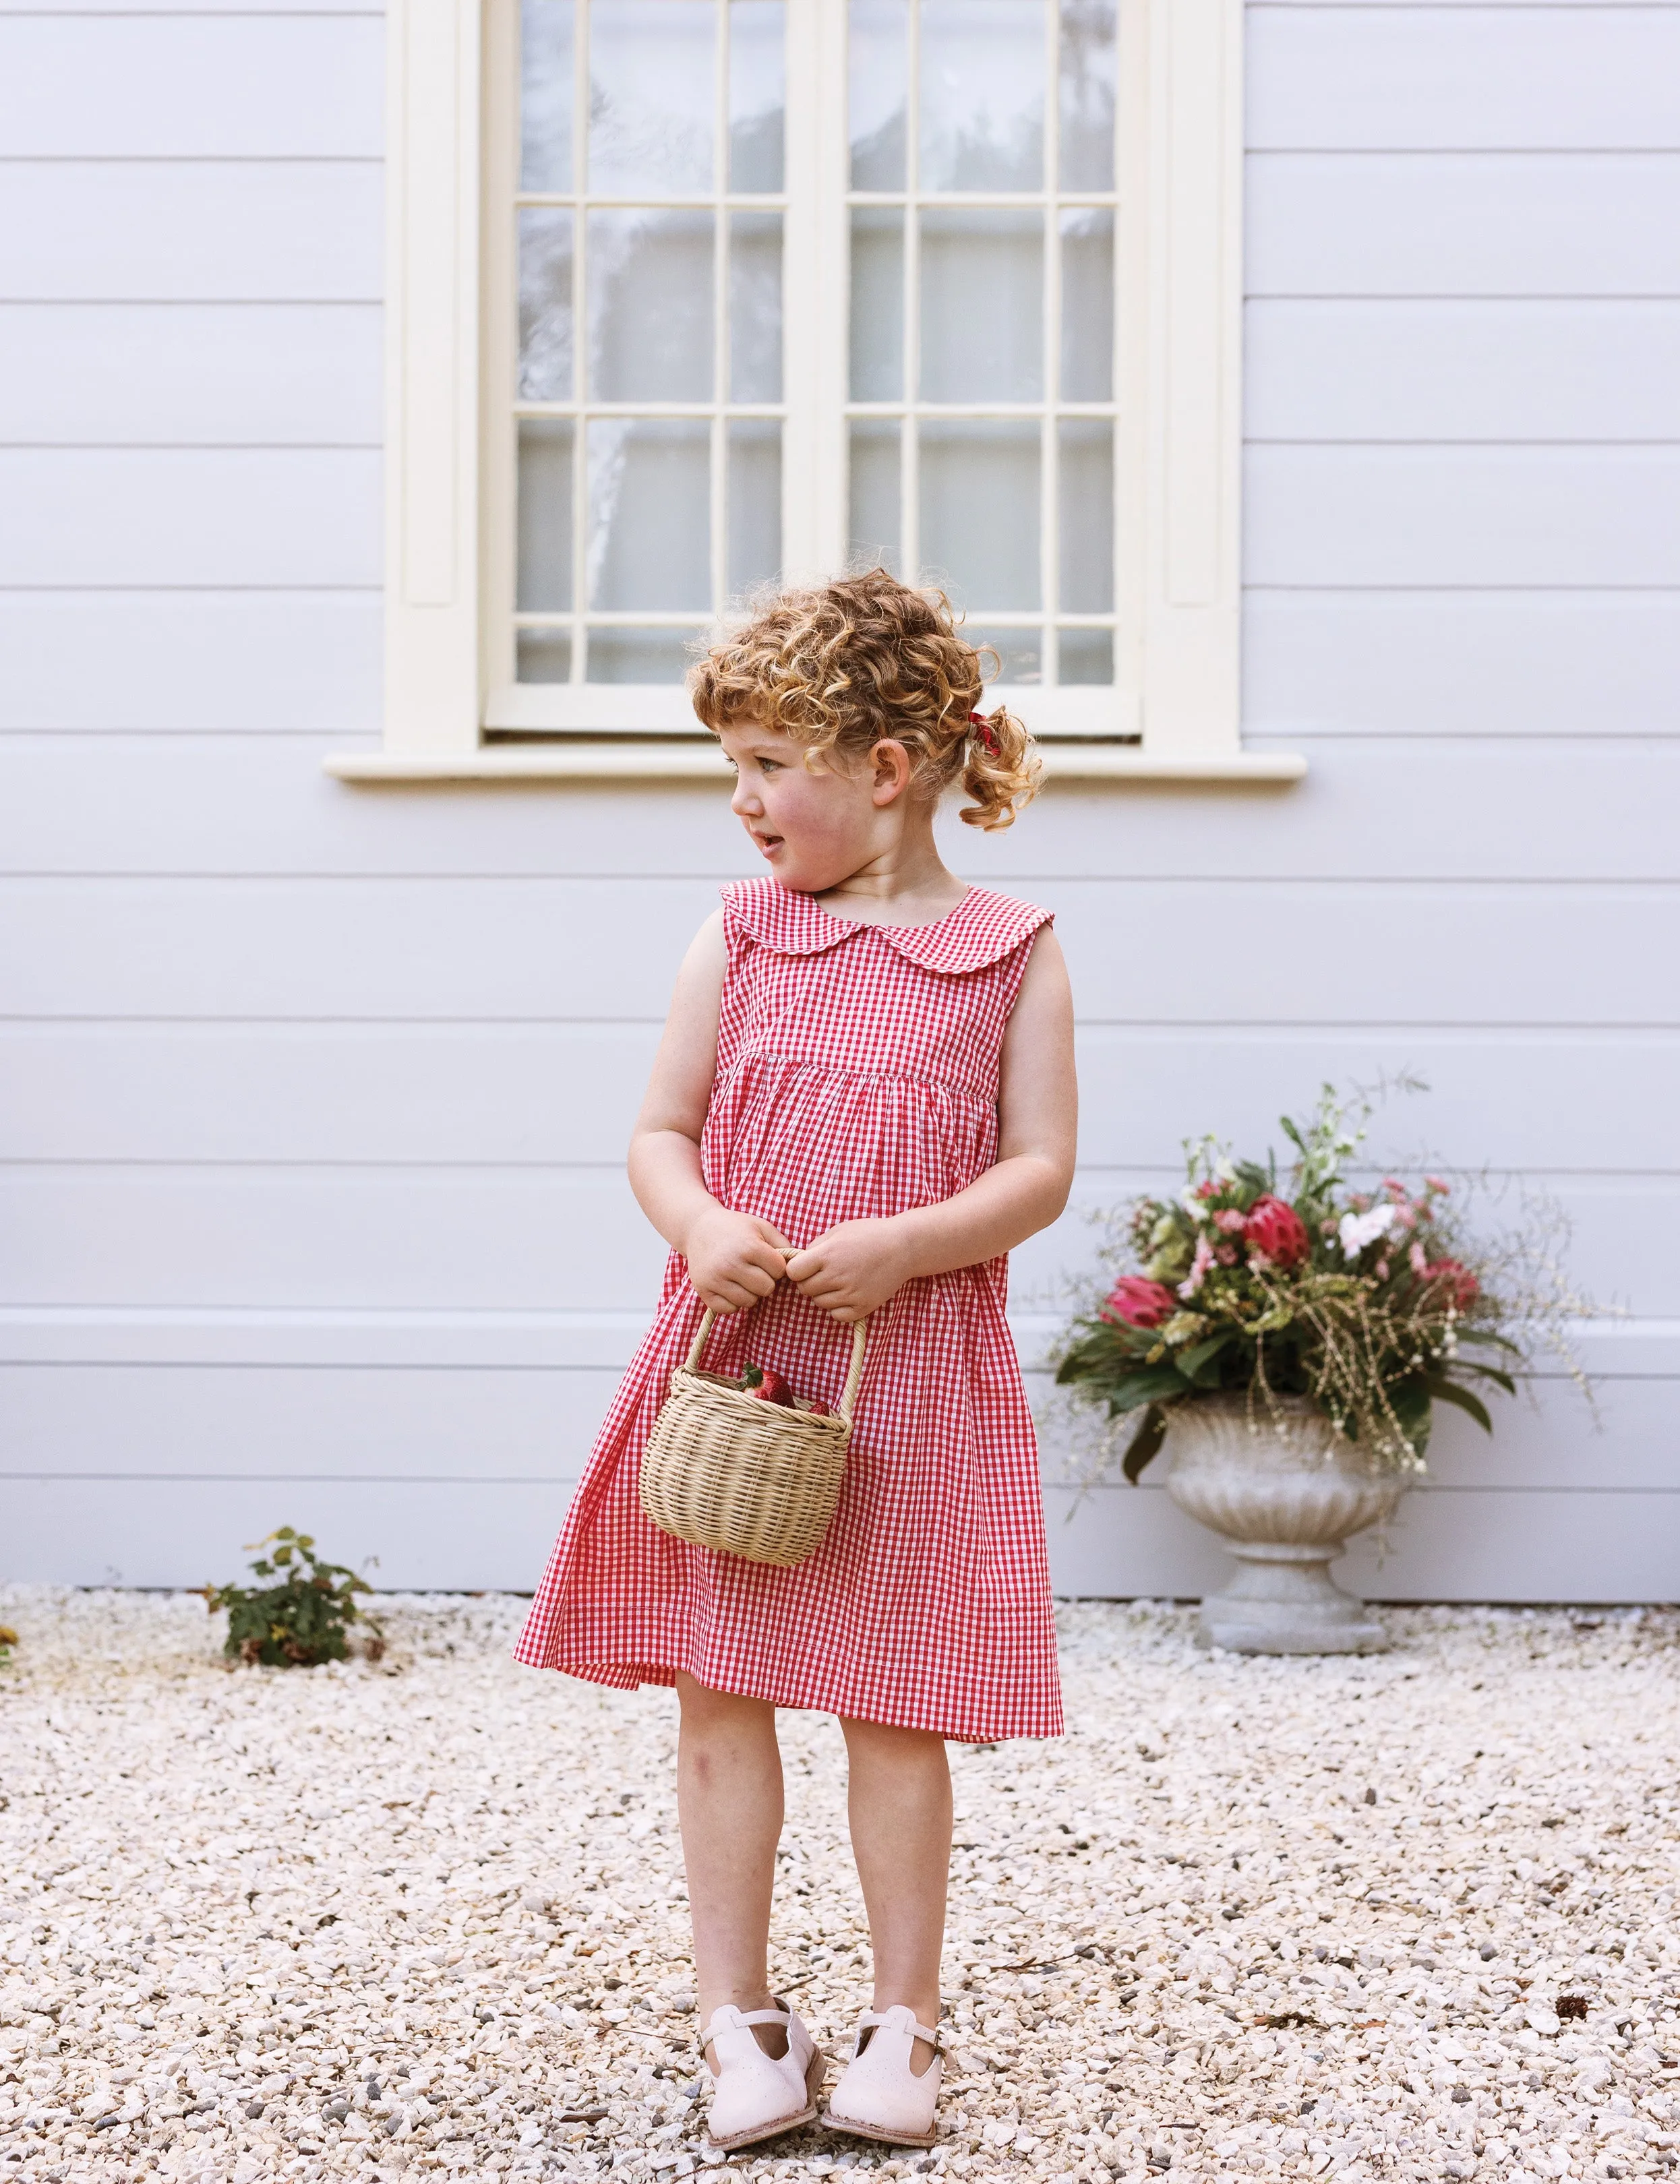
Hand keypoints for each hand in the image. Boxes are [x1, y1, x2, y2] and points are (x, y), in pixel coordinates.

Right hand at [682, 1206, 792, 1312]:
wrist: (697, 1228)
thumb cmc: (735, 1228)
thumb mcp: (761, 1226)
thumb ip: (783, 1244)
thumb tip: (798, 1265)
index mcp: (749, 1246)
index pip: (779, 1271)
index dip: (776, 1266)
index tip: (766, 1259)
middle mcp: (731, 1263)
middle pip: (766, 1289)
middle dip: (765, 1280)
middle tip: (755, 1270)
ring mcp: (715, 1278)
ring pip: (748, 1302)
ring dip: (750, 1292)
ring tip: (743, 1278)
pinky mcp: (704, 1290)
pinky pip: (729, 1309)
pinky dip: (733, 1302)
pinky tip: (731, 1287)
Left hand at [783, 1219, 913, 1322]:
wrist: (903, 1247)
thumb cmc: (869, 1234)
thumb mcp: (838, 1230)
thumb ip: (815, 1246)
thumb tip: (798, 1262)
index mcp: (828, 1254)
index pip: (793, 1272)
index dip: (797, 1269)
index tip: (807, 1266)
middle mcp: (838, 1275)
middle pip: (805, 1289)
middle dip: (810, 1281)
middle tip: (824, 1273)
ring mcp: (852, 1293)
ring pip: (819, 1303)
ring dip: (824, 1294)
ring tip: (839, 1281)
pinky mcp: (864, 1306)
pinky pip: (837, 1315)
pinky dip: (838, 1307)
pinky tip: (847, 1294)